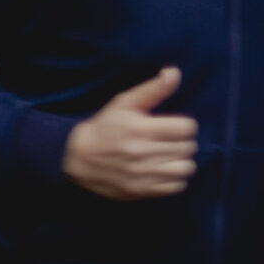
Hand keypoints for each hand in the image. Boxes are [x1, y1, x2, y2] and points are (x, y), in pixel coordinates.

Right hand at [63, 68, 199, 199]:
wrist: (75, 157)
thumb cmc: (103, 127)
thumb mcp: (123, 103)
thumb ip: (152, 89)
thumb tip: (174, 72)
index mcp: (139, 129)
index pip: (187, 128)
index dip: (182, 126)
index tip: (171, 127)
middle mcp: (142, 152)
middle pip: (188, 148)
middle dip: (181, 143)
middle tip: (167, 141)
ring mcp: (142, 174)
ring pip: (186, 168)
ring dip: (180, 161)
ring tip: (168, 157)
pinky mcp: (141, 190)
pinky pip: (176, 186)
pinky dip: (174, 178)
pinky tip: (162, 171)